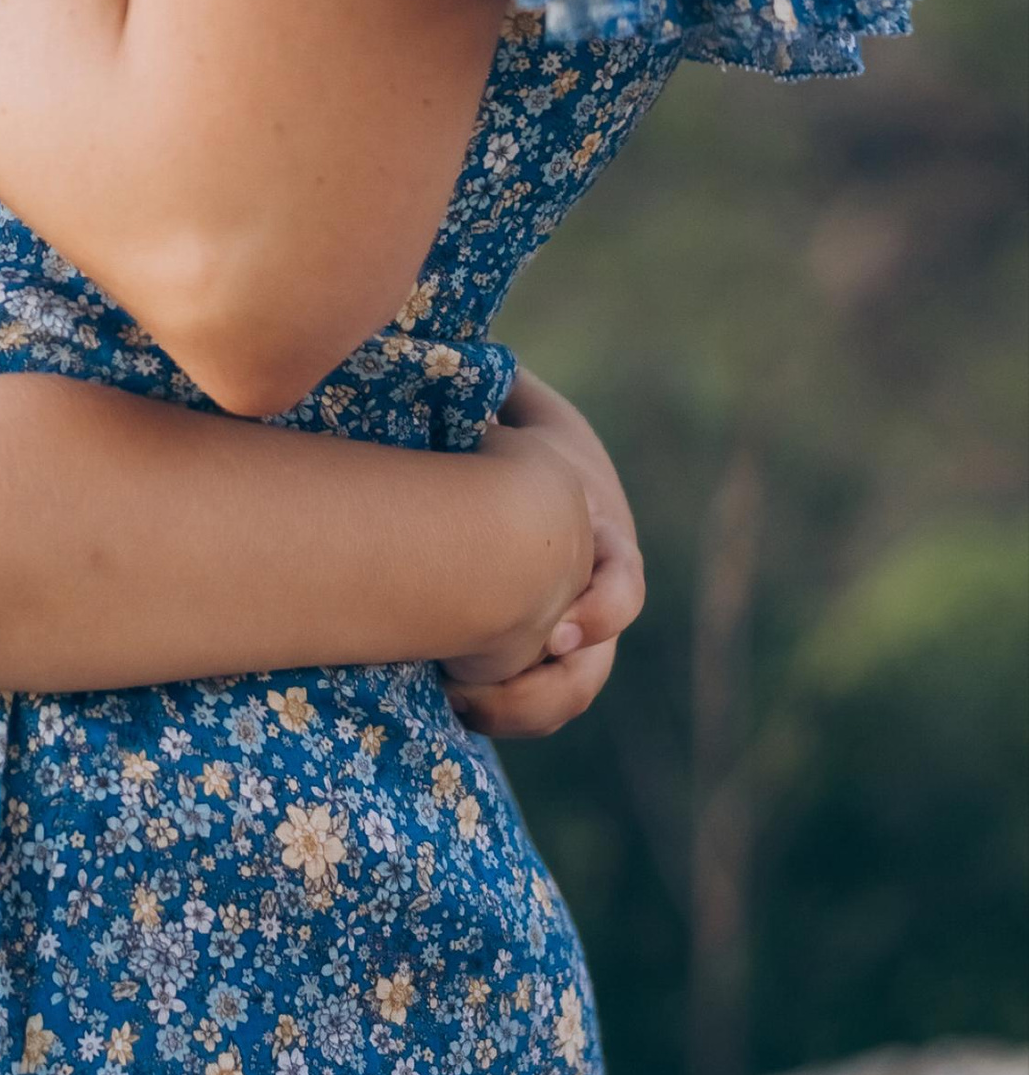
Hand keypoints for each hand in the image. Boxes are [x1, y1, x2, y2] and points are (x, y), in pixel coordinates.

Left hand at [443, 372, 645, 743]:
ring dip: (518, 709)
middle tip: (477, 694)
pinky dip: (505, 712)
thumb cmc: (523, 434)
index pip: (623, 587)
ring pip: (567, 694)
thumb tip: (468, 363)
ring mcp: (575, 630)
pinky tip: (450, 703)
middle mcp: (597, 593)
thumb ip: (504, 394)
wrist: (542, 472)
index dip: (599, 612)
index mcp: (602, 537)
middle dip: (547, 687)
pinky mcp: (545, 655)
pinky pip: (540, 702)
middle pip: (594, 663)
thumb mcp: (520, 410)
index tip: (556, 629)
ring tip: (458, 705)